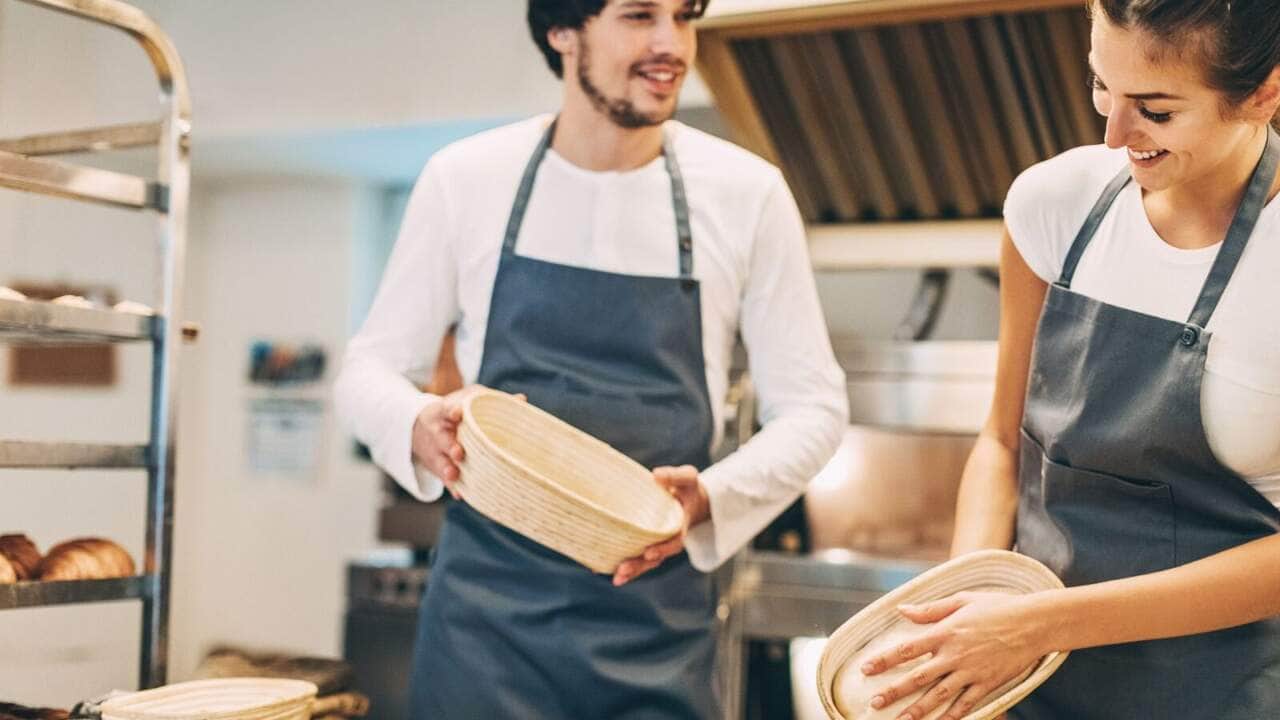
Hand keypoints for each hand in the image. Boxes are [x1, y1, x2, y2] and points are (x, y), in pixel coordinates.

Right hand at [411, 385, 522, 499]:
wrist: (420, 427)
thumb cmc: (457, 413)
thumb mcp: (469, 402)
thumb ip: (491, 403)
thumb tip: (521, 399)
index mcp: (448, 411)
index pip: (448, 408)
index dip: (453, 410)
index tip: (457, 413)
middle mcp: (439, 431)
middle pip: (443, 438)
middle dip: (450, 445)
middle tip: (459, 453)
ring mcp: (436, 450)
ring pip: (440, 460)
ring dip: (448, 469)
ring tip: (454, 474)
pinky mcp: (437, 466)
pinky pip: (442, 477)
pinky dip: (451, 485)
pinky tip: (459, 494)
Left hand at [612, 465, 708, 585]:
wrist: (690, 499)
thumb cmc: (687, 486)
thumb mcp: (687, 477)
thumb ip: (674, 476)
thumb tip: (655, 475)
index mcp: (681, 525)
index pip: (673, 541)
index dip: (662, 549)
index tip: (649, 553)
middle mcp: (669, 539)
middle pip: (655, 558)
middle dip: (639, 566)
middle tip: (622, 571)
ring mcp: (658, 543)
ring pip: (645, 563)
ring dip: (631, 571)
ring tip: (616, 578)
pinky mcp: (647, 543)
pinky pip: (635, 556)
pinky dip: (620, 563)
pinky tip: (600, 568)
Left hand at [859, 591, 1051, 719]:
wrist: (1033, 623)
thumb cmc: (997, 607)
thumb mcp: (961, 601)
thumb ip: (930, 610)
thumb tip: (902, 610)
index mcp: (945, 632)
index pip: (907, 649)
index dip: (884, 660)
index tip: (866, 669)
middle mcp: (954, 655)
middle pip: (918, 677)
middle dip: (894, 691)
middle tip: (875, 703)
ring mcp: (971, 672)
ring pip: (939, 695)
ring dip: (918, 710)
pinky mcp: (987, 684)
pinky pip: (966, 704)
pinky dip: (951, 716)